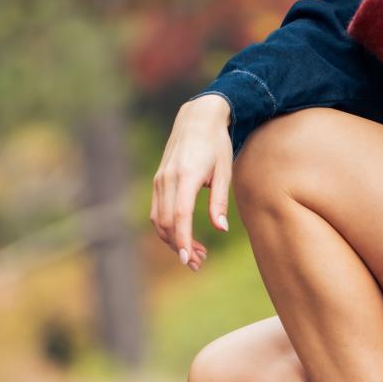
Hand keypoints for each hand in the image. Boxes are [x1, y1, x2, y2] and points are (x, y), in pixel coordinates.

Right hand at [150, 93, 234, 271]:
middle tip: (198, 263)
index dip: (183, 240)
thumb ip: (220, 201)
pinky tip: (185, 237)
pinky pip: (158, 211)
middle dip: (180, 247)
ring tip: (195, 254)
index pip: (180, 216)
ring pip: (159, 220)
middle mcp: (167, 179)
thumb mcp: (225, 171)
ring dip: (173, 240)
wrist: (197, 118)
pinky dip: (169, 228)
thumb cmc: (216, 144)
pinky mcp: (158, 182)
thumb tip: (220, 229)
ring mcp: (159, 180)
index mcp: (185, 176)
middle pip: (167, 223)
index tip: (188, 259)